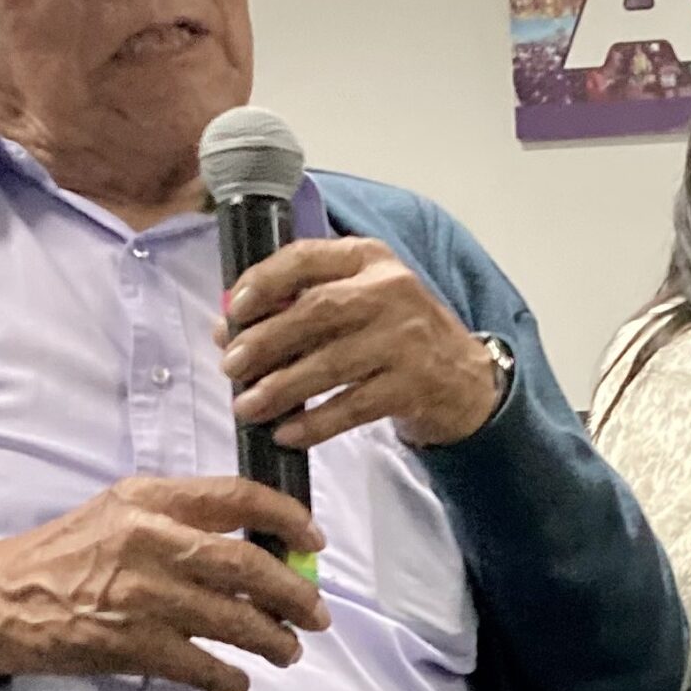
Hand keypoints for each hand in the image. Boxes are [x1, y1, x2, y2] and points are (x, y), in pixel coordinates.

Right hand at [0, 476, 330, 690]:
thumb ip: (180, 514)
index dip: (287, 519)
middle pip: (246, 565)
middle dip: (293, 593)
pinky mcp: (130, 643)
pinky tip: (239, 680)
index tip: (313, 540)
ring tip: (289, 651)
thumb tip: (252, 538)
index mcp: (152, 499)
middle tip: (317, 613)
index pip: (237, 498)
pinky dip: (228, 676)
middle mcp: (151, 541)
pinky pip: (199, 664)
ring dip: (271, 639)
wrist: (0, 599)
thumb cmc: (66, 551)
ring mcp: (142, 595)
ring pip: (231, 619)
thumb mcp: (121, 508)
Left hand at [218, 237, 501, 448]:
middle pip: (315, 311)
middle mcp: (391, 290)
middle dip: (265, 341)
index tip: (233, 311)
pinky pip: (352, 406)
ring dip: (281, 388)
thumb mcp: (358, 301)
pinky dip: (315, 423)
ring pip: (330, 363)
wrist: (464, 378)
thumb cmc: (394, 334)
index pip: (305, 257)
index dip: (262, 282)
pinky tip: (286, 433)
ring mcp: (406, 338)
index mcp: (369, 258)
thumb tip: (225, 330)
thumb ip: (297, 306)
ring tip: (247, 406)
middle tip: (231, 367)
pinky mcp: (414, 384)